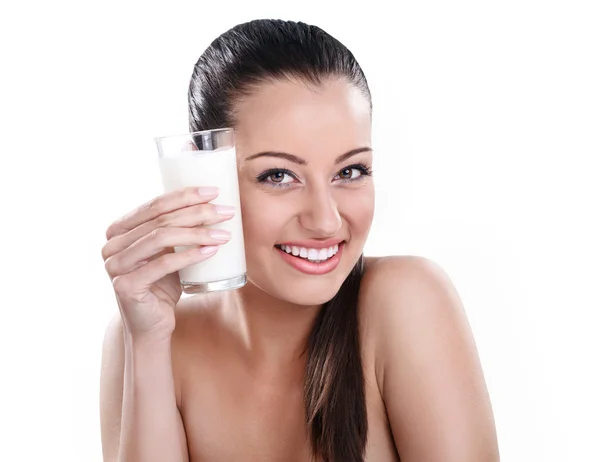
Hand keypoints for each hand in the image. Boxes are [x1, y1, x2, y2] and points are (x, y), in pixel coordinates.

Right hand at [101, 186, 234, 339]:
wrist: (151, 327)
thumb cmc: (162, 286)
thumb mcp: (166, 253)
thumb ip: (172, 230)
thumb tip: (210, 203)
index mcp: (119, 230)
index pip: (155, 205)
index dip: (185, 195)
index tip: (214, 192)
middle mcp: (112, 244)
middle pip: (161, 220)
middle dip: (197, 213)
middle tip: (226, 212)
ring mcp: (115, 265)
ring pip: (161, 238)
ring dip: (197, 233)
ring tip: (224, 234)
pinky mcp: (126, 285)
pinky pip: (163, 264)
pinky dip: (189, 255)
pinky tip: (211, 251)